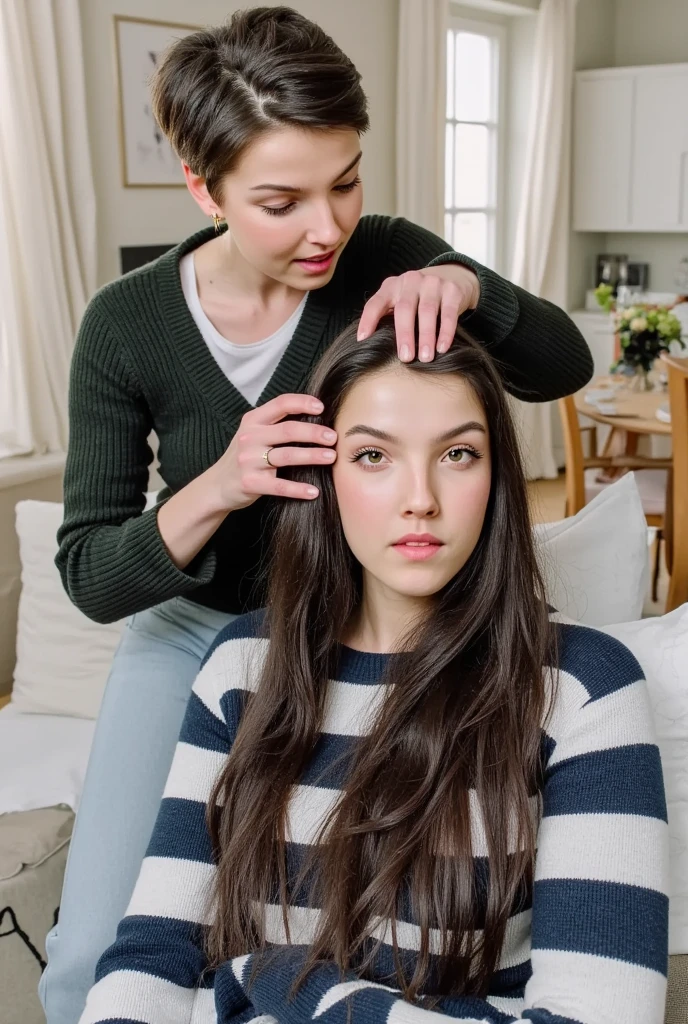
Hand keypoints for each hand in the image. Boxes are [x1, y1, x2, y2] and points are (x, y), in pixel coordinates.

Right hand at [209, 394, 336, 510]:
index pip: (281, 404)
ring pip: (287, 456)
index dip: (302, 403)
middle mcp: (249, 438)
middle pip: (288, 430)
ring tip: (331, 457)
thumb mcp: (253, 433)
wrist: (217, 485)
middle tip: (334, 437)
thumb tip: (316, 417)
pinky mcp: (250, 483)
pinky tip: (314, 492)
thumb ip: (276, 424)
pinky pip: (279, 486)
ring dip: (312, 456)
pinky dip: (298, 489)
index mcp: (253, 420)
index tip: (322, 408)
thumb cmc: (245, 456)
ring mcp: (248, 461)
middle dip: (314, 432)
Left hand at [357, 264, 480, 361]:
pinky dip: (445, 332)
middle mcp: (410, 281)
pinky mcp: (452, 291)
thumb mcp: (400, 300)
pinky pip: (448, 314)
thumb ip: (387, 315)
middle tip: (405, 358)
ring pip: (427, 311)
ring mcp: (432, 284)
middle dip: (404, 334)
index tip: (363, 340)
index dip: (368, 320)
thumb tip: (371, 346)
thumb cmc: (418, 297)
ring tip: (425, 357)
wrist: (452, 277)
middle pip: (404, 309)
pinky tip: (442, 348)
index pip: (375, 303)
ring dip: (426, 337)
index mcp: (391, 286)